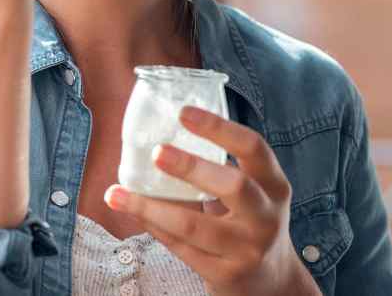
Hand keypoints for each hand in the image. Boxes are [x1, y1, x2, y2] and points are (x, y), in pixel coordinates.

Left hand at [104, 106, 320, 295]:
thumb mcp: (254, 192)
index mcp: (274, 185)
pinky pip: (180, 247)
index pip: (253, 148)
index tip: (183, 113)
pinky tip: (132, 211)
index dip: (218, 128)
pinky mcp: (224, 274)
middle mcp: (265, 217)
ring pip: (193, 225)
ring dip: (150, 207)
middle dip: (191, 167)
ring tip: (116, 194)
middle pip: (233, 186)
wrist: (272, 281)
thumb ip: (222, 167)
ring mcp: (246, 249)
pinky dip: (153, 226)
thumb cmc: (251, 221)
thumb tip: (163, 132)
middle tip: (157, 152)